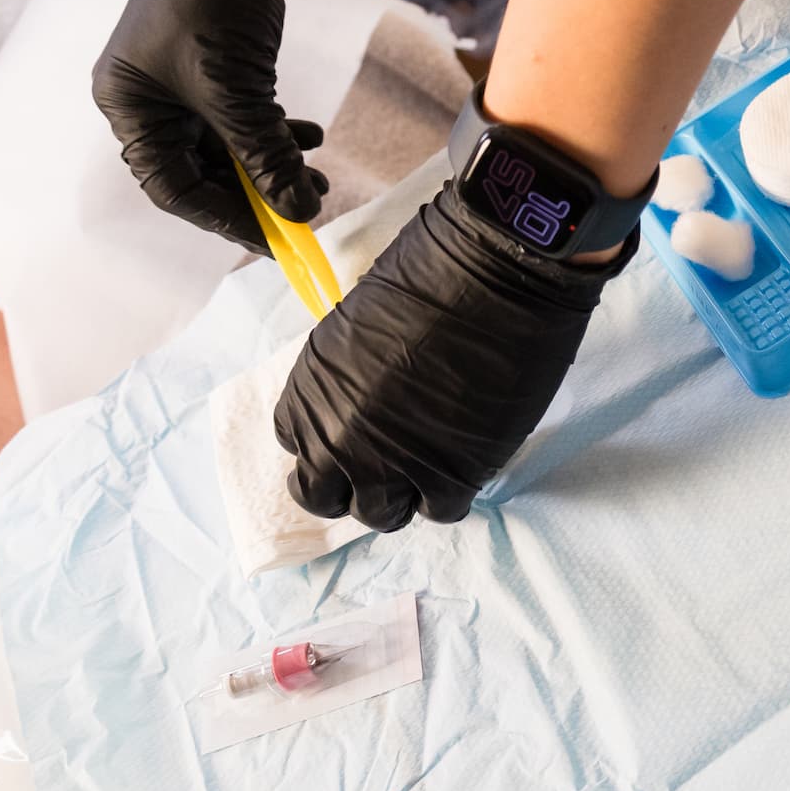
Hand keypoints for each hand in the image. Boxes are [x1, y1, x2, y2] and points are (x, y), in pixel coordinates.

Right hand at [92, 0, 325, 254]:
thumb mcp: (240, 90)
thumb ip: (266, 155)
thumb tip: (300, 211)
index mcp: (130, 107)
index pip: (175, 189)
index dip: (226, 219)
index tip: (276, 242)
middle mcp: (147, 97)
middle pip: (203, 170)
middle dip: (257, 191)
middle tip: (307, 209)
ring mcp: (180, 80)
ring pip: (229, 144)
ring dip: (273, 162)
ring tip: (319, 176)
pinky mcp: (213, 63)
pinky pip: (242, 115)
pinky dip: (274, 130)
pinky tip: (310, 135)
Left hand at [274, 184, 636, 530]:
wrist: (492, 277)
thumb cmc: (429, 276)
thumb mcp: (355, 324)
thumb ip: (348, 376)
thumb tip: (368, 396)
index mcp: (309, 393)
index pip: (297, 444)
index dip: (329, 441)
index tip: (356, 431)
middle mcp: (338, 438)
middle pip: (325, 496)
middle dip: (352, 484)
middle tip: (385, 467)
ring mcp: (392, 463)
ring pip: (380, 514)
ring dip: (401, 495)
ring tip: (428, 466)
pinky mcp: (450, 474)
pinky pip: (439, 511)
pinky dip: (449, 493)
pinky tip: (463, 463)